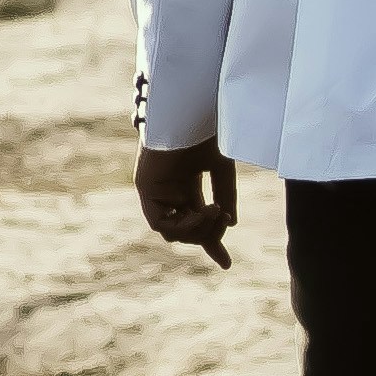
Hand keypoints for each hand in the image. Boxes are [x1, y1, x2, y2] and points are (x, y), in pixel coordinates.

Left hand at [137, 139, 237, 267]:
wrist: (191, 111)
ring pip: (172, 232)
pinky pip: (159, 222)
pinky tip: (201, 212)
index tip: (226, 264)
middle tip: (224, 221)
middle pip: (186, 231)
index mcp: (187, 185)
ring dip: (196, 229)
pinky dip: (181, 224)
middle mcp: (169, 191)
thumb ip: (225, 196)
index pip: (198, 221)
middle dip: (207, 234)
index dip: (211, 243)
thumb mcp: (222, 169)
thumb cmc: (207, 132)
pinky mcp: (145, 187)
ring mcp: (156, 190)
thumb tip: (230, 224)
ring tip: (215, 213)